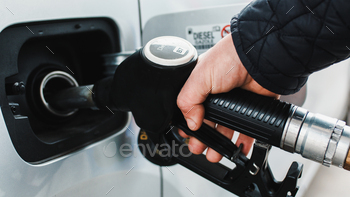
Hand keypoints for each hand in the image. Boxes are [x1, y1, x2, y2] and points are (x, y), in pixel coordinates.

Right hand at [177, 35, 278, 162]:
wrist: (258, 58)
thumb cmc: (229, 58)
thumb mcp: (198, 78)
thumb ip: (187, 101)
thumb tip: (190, 123)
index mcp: (200, 85)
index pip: (190, 109)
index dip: (188, 123)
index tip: (187, 135)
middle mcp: (216, 94)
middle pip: (207, 122)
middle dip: (202, 138)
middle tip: (199, 148)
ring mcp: (234, 102)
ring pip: (225, 128)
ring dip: (220, 144)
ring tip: (215, 154)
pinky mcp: (250, 108)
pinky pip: (246, 128)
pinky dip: (242, 141)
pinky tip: (238, 149)